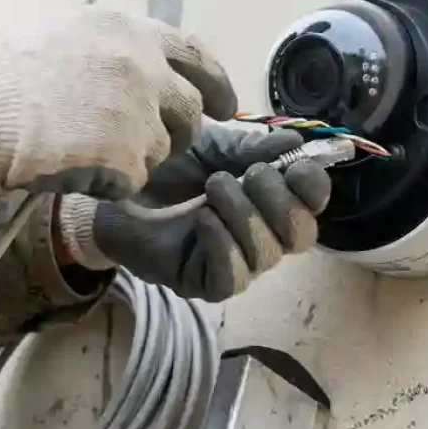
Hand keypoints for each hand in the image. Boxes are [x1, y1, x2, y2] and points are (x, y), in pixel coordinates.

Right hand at [0, 9, 237, 197]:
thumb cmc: (4, 73)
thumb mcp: (69, 37)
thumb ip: (118, 53)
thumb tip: (150, 76)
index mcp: (130, 31)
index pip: (198, 55)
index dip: (217, 83)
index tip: (224, 105)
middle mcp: (145, 67)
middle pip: (190, 112)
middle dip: (177, 132)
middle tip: (149, 143)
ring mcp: (139, 112)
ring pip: (161, 150)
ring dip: (134, 157)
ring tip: (85, 148)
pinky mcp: (127, 156)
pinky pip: (132, 181)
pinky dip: (109, 182)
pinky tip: (72, 166)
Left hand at [57, 125, 331, 300]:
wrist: (113, 190)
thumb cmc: (166, 168)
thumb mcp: (214, 147)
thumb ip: (254, 147)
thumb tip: (296, 145)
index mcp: (268, 202)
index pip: (312, 204)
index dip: (313, 187)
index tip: (296, 164)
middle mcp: (260, 237)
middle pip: (301, 235)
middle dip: (281, 201)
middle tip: (249, 174)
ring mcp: (234, 264)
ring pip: (267, 256)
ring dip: (244, 215)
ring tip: (212, 188)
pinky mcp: (203, 283)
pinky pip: (232, 278)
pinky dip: (222, 244)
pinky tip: (201, 219)